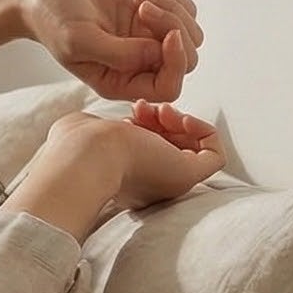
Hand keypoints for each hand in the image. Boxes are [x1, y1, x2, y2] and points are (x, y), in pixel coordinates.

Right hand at [19, 0, 203, 103]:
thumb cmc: (52, 17)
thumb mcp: (79, 40)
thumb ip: (119, 54)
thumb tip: (159, 51)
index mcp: (118, 82)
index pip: (167, 89)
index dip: (176, 64)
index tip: (167, 36)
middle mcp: (136, 65)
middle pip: (186, 60)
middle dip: (173, 28)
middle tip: (143, 8)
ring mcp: (146, 40)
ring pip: (190, 34)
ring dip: (172, 10)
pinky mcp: (152, 17)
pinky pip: (187, 11)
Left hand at [50, 104, 226, 216]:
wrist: (86, 156)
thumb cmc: (78, 146)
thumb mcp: (88, 131)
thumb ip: (104, 131)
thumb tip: (112, 130)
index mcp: (124, 178)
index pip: (152, 149)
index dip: (150, 124)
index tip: (136, 109)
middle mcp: (149, 184)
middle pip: (174, 148)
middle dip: (165, 120)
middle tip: (148, 108)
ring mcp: (169, 181)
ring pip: (192, 150)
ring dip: (181, 122)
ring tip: (160, 111)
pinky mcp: (187, 176)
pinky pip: (214, 156)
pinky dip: (205, 132)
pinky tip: (182, 119)